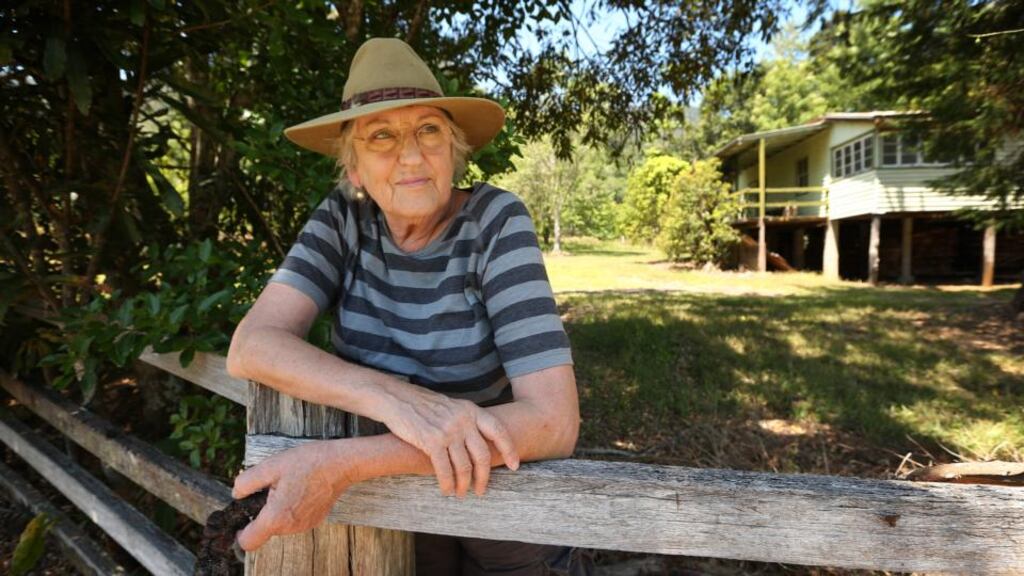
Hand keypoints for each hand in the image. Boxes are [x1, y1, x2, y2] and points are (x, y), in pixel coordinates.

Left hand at [232, 441, 355, 550]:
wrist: (342, 463)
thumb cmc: (308, 462)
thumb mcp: (271, 465)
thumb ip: (246, 482)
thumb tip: (237, 494)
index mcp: (276, 517)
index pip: (247, 542)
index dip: (240, 531)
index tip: (242, 515)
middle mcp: (290, 528)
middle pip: (264, 530)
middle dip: (261, 512)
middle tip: (271, 486)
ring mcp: (304, 526)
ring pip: (279, 525)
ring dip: (277, 509)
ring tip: (288, 484)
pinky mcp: (314, 520)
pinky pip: (293, 520)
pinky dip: (291, 508)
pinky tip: (300, 488)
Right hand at [378, 381, 518, 497]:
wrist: (396, 399)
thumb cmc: (422, 405)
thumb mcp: (451, 407)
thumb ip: (466, 422)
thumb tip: (477, 445)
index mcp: (471, 410)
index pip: (498, 431)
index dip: (509, 449)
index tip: (515, 465)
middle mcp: (463, 420)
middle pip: (482, 455)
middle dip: (483, 477)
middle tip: (481, 490)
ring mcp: (448, 431)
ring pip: (464, 466)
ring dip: (463, 485)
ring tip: (461, 494)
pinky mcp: (432, 441)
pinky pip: (445, 470)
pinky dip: (447, 484)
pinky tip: (446, 490)